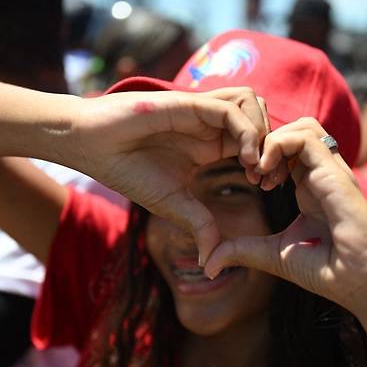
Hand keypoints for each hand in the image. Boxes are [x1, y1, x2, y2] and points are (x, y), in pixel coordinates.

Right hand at [70, 87, 267, 264]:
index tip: (267, 188)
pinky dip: (245, 131)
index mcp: (211, 144)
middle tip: (269, 178)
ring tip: (255, 167)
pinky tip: (243, 160)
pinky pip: (230, 108)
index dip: (270, 161)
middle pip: (262, 117)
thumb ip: (200, 226)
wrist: (91, 147)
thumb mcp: (173, 205)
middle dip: (274, 145)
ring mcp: (200, 111)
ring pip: (252, 102)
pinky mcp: (187, 104)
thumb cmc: (128, 171)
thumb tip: (214, 264)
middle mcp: (210, 125)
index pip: (256, 140)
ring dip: (262, 133)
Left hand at [205, 117, 366, 313]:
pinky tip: (267, 174)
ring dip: (273, 140)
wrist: (366, 286)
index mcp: (311, 187)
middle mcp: (323, 174)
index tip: (250, 180)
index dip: (263, 156)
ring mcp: (332, 172)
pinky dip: (280, 146)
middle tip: (251, 172)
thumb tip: (207, 263)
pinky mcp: (337, 175)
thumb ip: (242, 251)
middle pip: (296, 130)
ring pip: (303, 126)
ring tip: (259, 171)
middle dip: (265, 142)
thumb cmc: (328, 271)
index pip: (288, 149)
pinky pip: (307, 139)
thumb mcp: (274, 255)